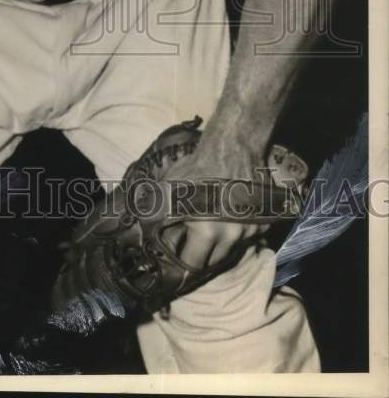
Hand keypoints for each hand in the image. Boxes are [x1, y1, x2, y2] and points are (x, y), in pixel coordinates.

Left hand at [161, 136, 270, 272]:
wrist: (232, 147)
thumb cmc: (198, 166)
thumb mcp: (171, 187)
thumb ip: (162, 210)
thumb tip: (147, 226)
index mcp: (207, 232)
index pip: (194, 263)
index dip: (183, 263)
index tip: (178, 259)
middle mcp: (231, 236)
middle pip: (214, 261)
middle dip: (203, 257)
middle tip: (193, 249)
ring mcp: (249, 230)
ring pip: (232, 250)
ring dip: (220, 247)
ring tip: (210, 235)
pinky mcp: (262, 222)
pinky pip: (247, 237)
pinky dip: (238, 234)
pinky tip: (228, 222)